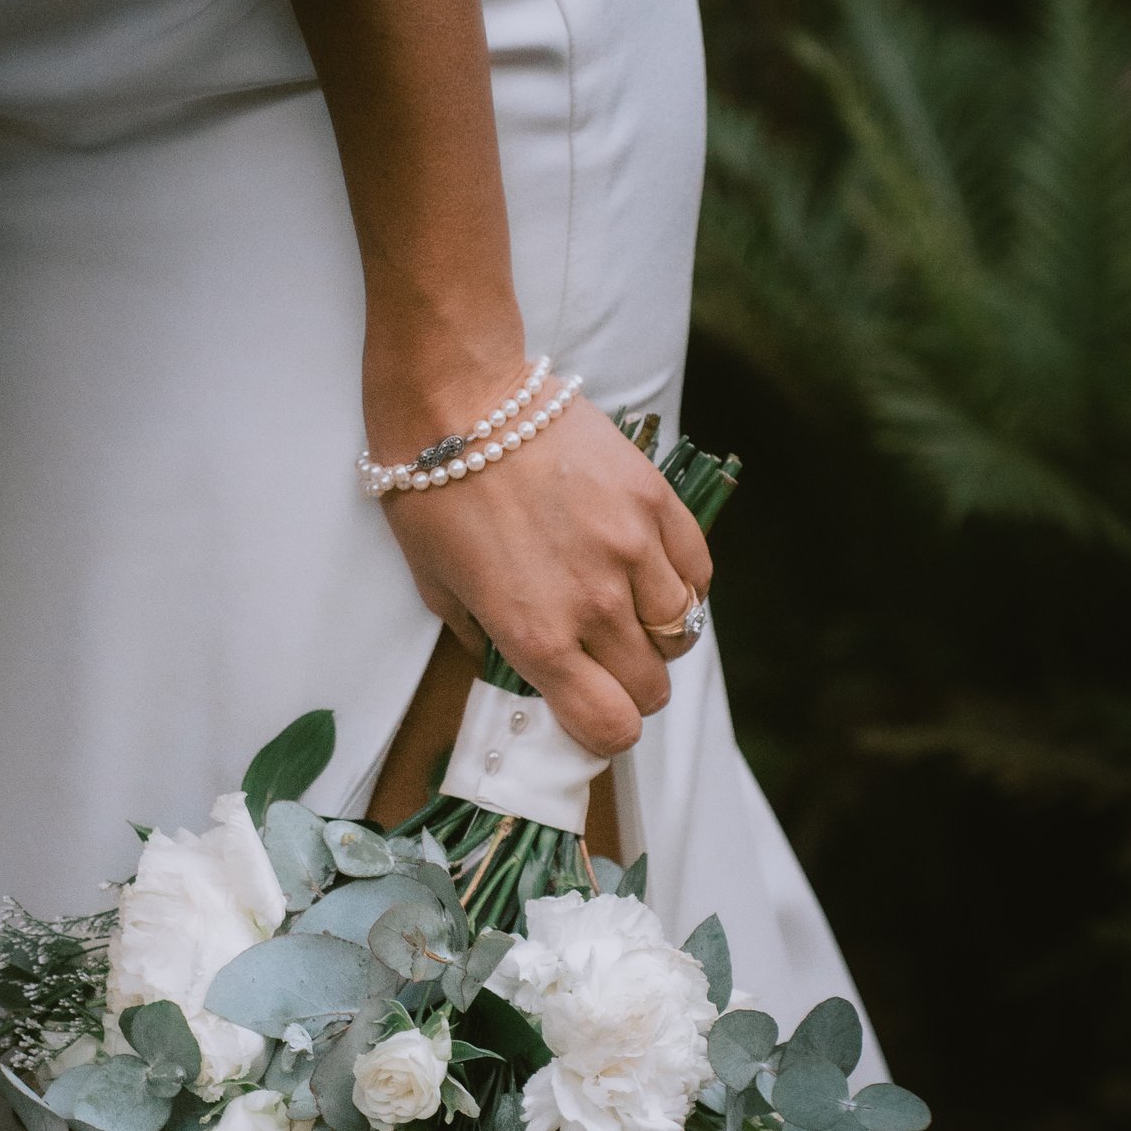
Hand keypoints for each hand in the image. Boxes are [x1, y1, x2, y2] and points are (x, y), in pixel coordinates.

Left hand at [376, 398, 713, 759]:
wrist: (459, 399)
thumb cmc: (433, 494)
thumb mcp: (437, 589)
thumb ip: (484, 640)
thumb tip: (517, 666)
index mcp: (536, 636)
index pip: (608, 726)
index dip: (604, 731)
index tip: (593, 712)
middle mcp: (595, 605)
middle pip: (651, 688)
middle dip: (632, 687)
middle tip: (607, 661)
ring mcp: (633, 551)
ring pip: (681, 630)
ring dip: (659, 634)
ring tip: (630, 609)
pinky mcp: (655, 502)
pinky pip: (697, 570)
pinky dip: (682, 584)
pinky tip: (651, 572)